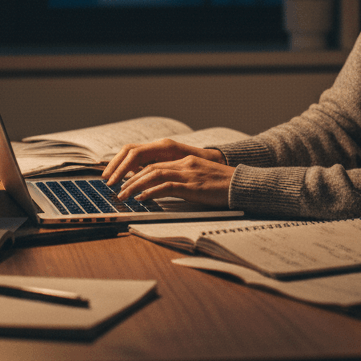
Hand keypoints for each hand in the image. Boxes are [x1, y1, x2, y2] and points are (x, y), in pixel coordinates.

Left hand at [103, 140, 232, 205]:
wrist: (243, 185)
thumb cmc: (225, 186)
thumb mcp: (203, 180)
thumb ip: (186, 181)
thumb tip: (167, 190)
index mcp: (186, 161)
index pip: (155, 164)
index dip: (137, 172)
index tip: (124, 182)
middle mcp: (184, 164)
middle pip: (150, 167)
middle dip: (130, 178)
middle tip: (117, 189)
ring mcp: (188, 174)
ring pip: (153, 175)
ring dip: (135, 186)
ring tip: (123, 196)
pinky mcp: (192, 186)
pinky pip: (166, 187)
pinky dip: (150, 192)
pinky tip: (141, 199)